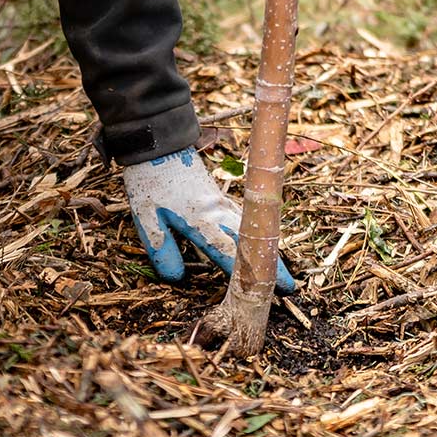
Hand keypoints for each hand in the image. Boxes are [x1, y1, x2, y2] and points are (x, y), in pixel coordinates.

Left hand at [123, 147, 295, 293]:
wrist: (158, 143)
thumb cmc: (150, 180)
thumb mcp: (147, 219)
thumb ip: (163, 250)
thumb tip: (178, 279)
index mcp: (202, 220)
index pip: (231, 254)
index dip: (248, 275)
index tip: (265, 292)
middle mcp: (220, 211)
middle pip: (252, 242)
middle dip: (271, 264)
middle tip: (289, 286)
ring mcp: (223, 202)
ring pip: (253, 229)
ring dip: (268, 249)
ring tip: (281, 269)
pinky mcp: (221, 197)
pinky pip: (246, 220)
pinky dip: (258, 235)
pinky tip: (260, 243)